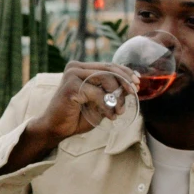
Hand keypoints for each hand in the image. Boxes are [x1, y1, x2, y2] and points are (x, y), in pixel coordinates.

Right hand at [4, 61, 137, 170]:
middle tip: (134, 93)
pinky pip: (97, 93)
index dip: (125, 72)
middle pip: (109, 68)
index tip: (137, 82)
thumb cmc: (77, 116)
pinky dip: (107, 106)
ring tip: (119, 111)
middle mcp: (75, 67)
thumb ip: (112, 93)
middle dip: (125, 81)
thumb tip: (131, 87)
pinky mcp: (71, 86)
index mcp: (81, 68)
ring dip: (117, 97)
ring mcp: (72, 75)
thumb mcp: (99, 102)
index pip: (109, 65)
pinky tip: (109, 116)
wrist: (56, 128)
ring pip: (106, 79)